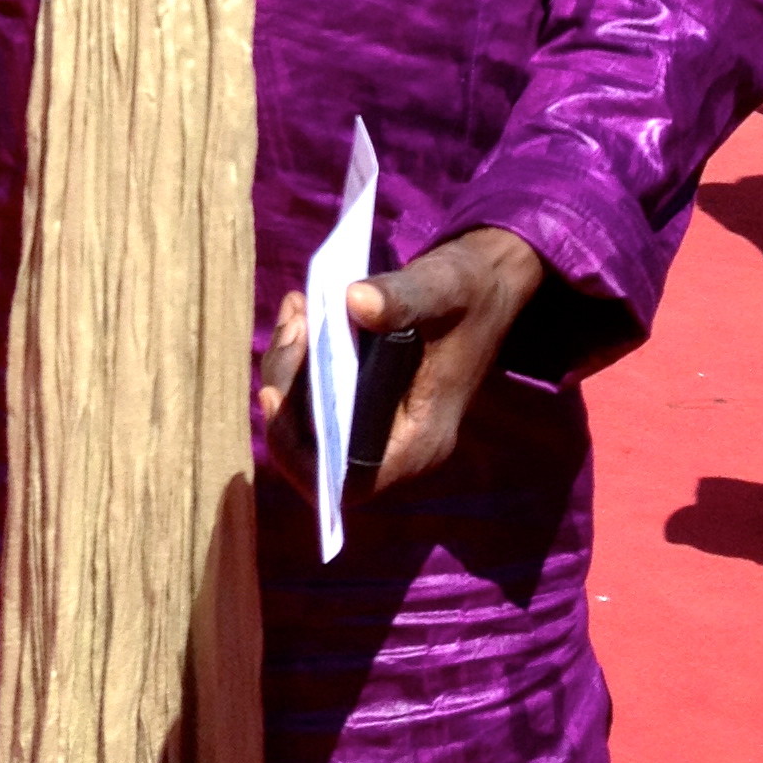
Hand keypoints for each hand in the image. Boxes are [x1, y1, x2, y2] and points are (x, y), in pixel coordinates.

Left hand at [259, 227, 545, 501]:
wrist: (490, 279)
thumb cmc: (474, 289)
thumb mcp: (446, 286)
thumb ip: (404, 297)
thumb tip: (354, 300)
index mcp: (421, 440)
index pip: (346, 483)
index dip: (298, 454)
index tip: (273, 396)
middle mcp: (397, 442)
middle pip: (315, 449)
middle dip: (287, 389)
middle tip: (294, 327)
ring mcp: (380, 420)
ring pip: (308, 419)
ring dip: (288, 368)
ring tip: (296, 311)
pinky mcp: (367, 395)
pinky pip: (317, 392)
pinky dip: (299, 356)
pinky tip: (300, 312)